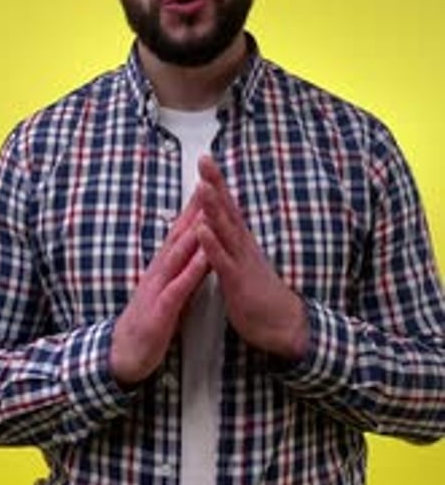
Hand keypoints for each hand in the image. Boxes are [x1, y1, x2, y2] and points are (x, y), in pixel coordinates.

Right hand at [110, 192, 208, 385]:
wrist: (124, 354)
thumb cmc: (149, 321)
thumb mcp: (168, 289)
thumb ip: (182, 269)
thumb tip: (198, 250)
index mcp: (164, 267)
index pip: (181, 231)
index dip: (194, 208)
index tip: (209, 184)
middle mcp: (160, 271)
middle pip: (180, 234)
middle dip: (195, 209)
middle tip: (209, 183)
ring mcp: (159, 288)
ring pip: (179, 255)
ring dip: (194, 232)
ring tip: (209, 211)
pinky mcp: (161, 309)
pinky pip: (179, 287)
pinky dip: (192, 271)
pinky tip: (204, 259)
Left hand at [196, 156, 308, 361]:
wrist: (283, 325)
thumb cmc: (260, 294)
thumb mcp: (242, 262)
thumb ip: (231, 244)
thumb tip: (220, 226)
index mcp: (241, 242)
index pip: (227, 207)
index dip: (216, 184)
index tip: (206, 161)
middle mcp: (242, 246)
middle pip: (227, 209)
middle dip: (215, 184)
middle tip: (205, 160)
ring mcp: (241, 261)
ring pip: (225, 230)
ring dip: (213, 207)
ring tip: (202, 186)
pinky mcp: (238, 281)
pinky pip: (222, 261)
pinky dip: (211, 244)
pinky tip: (201, 229)